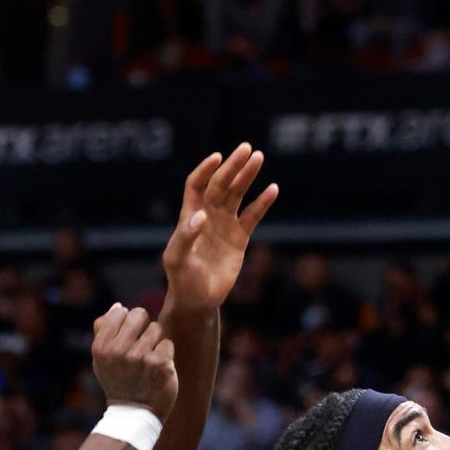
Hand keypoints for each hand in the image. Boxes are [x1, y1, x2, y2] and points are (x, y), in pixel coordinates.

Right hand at [92, 304, 177, 419]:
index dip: (127, 322)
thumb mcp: (102, 359)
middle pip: (140, 314)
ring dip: (155, 342)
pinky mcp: (160, 364)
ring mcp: (140, 357)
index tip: (127, 337)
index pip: (120, 312)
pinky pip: (167, 343)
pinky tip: (158, 368)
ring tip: (148, 360)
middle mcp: (118, 350)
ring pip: (156, 328)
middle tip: (142, 344)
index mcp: (101, 346)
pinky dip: (165, 355)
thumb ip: (104, 331)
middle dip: (143, 325)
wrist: (134, 413)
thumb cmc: (119, 381)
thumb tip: (117, 306)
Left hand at [160, 144, 278, 310]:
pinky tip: (272, 189)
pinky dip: (262, 203)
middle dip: (233, 166)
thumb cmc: (182, 280)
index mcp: (189, 216)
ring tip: (259, 158)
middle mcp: (207, 216)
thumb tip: (200, 216)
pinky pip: (253, 215)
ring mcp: (224, 225)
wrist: (199, 300)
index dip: (205, 170)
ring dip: (247, 176)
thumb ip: (185, 237)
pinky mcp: (239, 238)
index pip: (197, 185)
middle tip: (247, 149)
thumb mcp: (176, 260)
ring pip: (237, 194)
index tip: (218, 157)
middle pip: (220, 184)